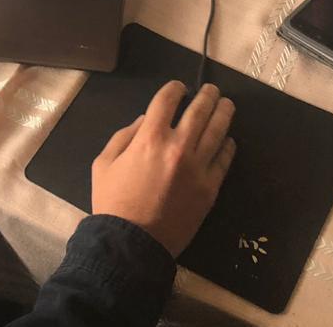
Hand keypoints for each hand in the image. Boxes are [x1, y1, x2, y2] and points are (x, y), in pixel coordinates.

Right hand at [91, 81, 235, 257]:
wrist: (131, 243)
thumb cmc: (112, 202)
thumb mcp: (104, 163)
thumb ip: (123, 136)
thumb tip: (144, 121)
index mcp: (149, 138)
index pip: (167, 101)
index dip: (174, 89)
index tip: (179, 87)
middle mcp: (177, 147)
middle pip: (199, 111)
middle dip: (206, 96)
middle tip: (211, 90)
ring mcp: (198, 168)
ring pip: (217, 132)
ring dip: (223, 114)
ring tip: (227, 105)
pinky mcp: (210, 189)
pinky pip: (224, 161)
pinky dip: (228, 146)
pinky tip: (228, 140)